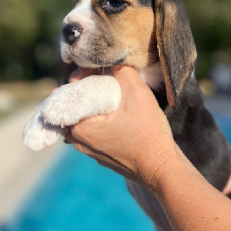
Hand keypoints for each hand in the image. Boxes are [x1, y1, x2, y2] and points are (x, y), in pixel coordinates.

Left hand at [65, 65, 179, 189]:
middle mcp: (78, 141)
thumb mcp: (138, 93)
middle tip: (105, 80)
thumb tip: (112, 61)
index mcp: (79, 127)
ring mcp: (88, 150)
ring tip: (111, 95)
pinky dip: (98, 119)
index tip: (101, 70)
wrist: (161, 168)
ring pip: (82, 118)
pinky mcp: (100, 155)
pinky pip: (91, 131)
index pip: (69, 91)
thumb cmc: (149, 133)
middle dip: (87, 89)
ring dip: (93, 105)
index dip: (83, 75)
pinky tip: (116, 114)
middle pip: (74, 105)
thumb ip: (122, 71)